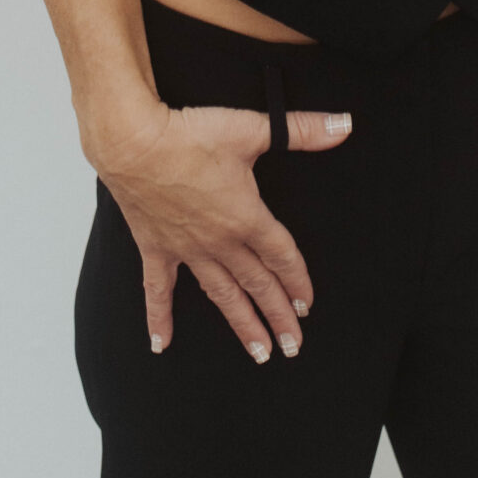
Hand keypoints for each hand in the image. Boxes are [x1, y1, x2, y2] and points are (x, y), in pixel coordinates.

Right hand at [97, 99, 352, 361]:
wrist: (134, 143)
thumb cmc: (190, 134)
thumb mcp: (252, 129)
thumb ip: (303, 130)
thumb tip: (344, 125)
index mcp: (246, 217)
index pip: (282, 256)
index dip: (298, 281)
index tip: (308, 305)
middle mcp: (220, 242)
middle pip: (258, 284)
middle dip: (279, 316)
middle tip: (293, 346)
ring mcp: (187, 250)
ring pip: (221, 295)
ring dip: (242, 324)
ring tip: (259, 353)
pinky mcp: (155, 248)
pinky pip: (158, 291)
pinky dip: (160, 318)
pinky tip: (162, 345)